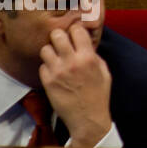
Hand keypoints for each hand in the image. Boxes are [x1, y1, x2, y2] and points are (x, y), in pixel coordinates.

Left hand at [40, 24, 112, 147]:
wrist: (87, 117)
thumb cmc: (99, 94)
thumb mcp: (104, 71)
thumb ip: (94, 55)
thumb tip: (85, 44)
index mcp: (88, 57)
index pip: (77, 30)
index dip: (76, 30)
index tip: (76, 34)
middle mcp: (71, 62)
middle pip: (57, 35)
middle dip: (59, 36)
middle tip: (62, 42)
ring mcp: (57, 72)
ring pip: (45, 49)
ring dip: (51, 52)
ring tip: (56, 58)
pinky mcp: (47, 82)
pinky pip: (42, 66)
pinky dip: (47, 67)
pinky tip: (54, 72)